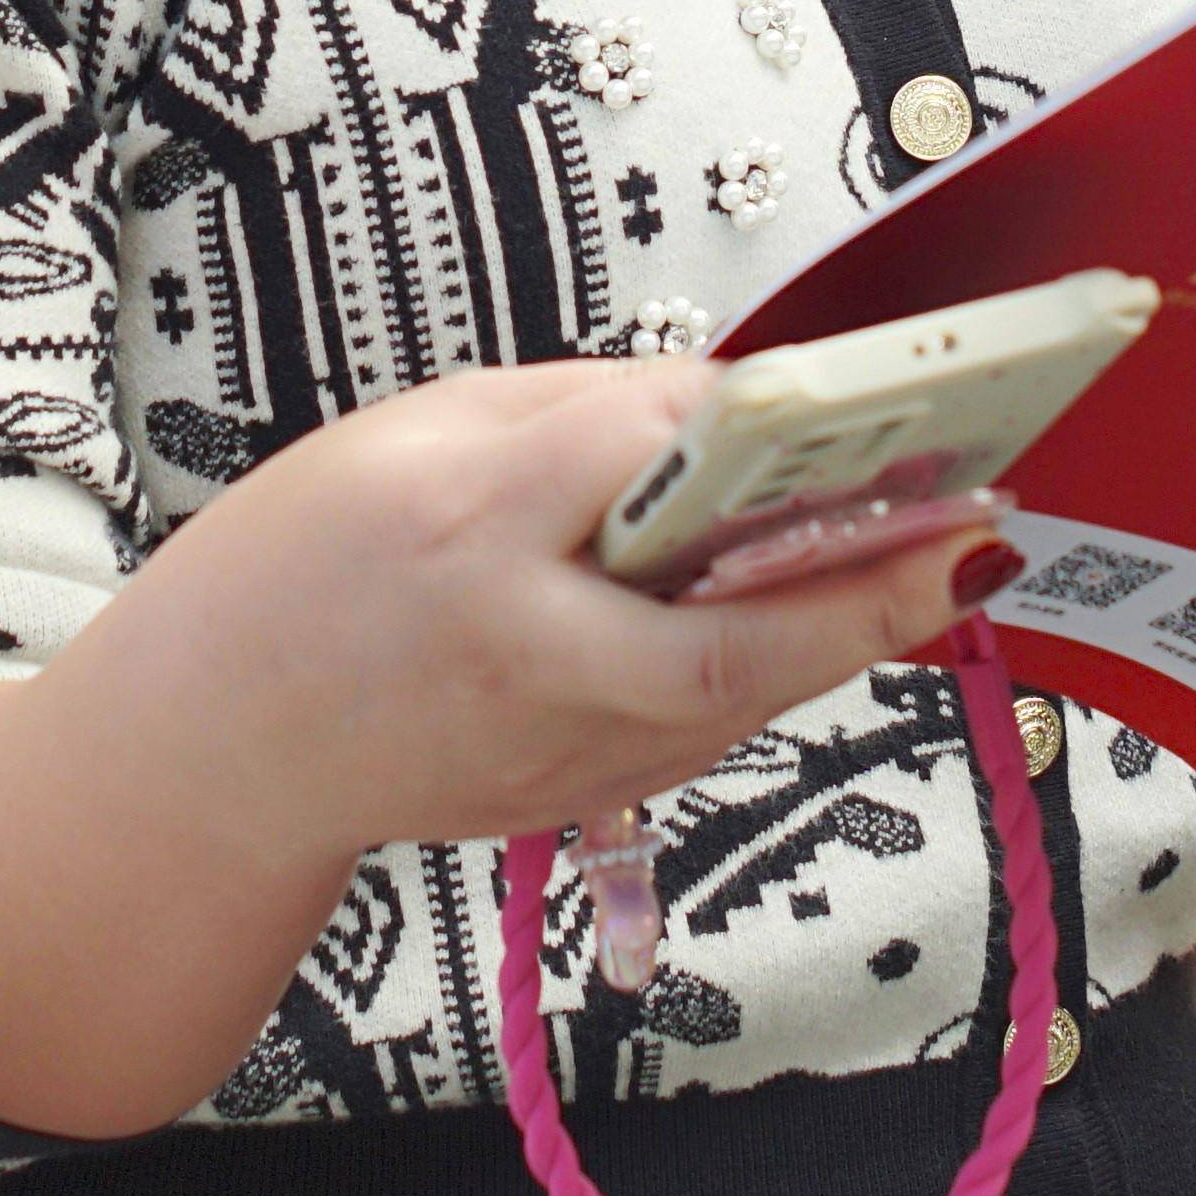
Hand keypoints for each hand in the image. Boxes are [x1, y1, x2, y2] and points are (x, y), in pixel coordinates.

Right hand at [0, 357, 994, 1143]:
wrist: (214, 747)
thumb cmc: (301, 567)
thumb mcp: (417, 432)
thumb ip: (572, 419)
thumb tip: (722, 408)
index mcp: (455, 524)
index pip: (629, 464)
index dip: (758, 432)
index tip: (865, 399)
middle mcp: (508, 652)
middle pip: (715, 643)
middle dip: (862, 595)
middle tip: (981, 530)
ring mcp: (542, 750)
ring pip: (732, 699)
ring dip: (847, 630)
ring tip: (949, 549)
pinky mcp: (568, 796)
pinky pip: (698, 728)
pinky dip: (774, 668)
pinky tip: (835, 611)